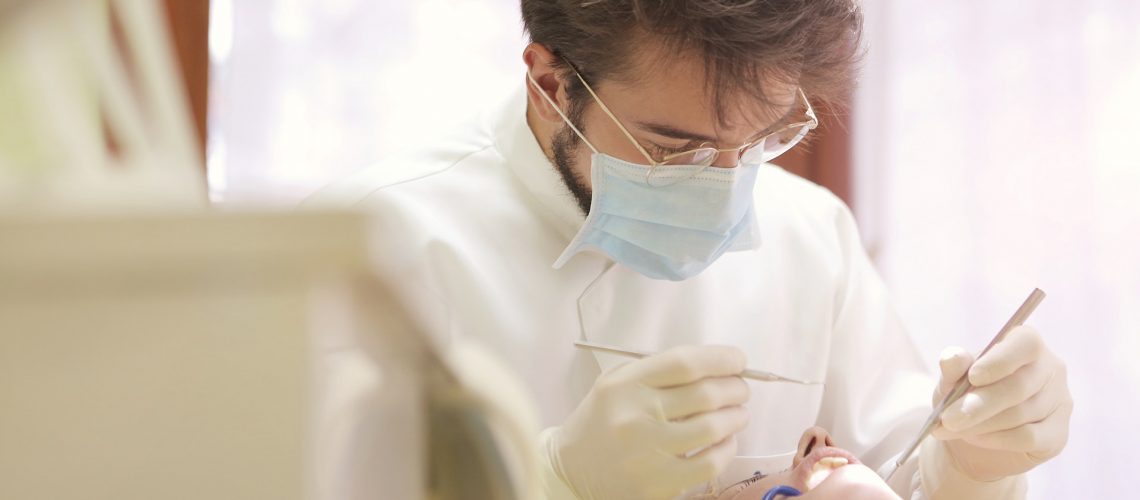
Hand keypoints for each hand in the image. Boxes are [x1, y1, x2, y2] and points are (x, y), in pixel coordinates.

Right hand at [546, 345, 750, 498]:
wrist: (571, 469)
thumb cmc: (601, 420)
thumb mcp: (617, 383)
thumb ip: (658, 372)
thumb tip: (715, 368)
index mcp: (626, 384)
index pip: (685, 363)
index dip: (721, 359)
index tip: (738, 360)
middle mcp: (636, 415)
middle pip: (705, 394)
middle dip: (736, 388)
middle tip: (741, 389)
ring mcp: (647, 452)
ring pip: (713, 428)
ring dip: (737, 417)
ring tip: (738, 414)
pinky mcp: (658, 483)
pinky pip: (709, 463)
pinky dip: (727, 449)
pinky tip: (726, 441)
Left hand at [931, 325, 1072, 480]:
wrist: (971, 435)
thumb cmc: (963, 396)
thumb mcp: (951, 380)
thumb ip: (952, 368)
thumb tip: (952, 358)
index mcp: (1026, 344)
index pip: (1026, 343)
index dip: (1001, 360)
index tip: (972, 377)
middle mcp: (1051, 369)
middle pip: (1019, 386)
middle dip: (979, 404)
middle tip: (948, 419)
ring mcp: (1060, 402)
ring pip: (1021, 414)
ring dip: (981, 424)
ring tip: (952, 427)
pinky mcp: (1058, 434)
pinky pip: (1028, 437)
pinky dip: (997, 439)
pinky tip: (976, 437)